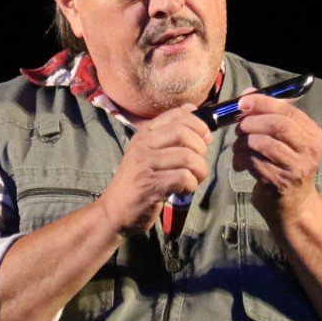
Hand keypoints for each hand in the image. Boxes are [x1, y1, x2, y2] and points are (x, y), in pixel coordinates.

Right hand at [99, 103, 212, 235]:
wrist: (115, 211)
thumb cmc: (139, 182)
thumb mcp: (150, 152)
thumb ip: (169, 132)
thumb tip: (191, 109)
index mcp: (144, 134)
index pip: (177, 115)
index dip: (198, 124)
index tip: (205, 138)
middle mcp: (142, 144)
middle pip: (184, 133)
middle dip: (201, 149)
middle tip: (198, 164)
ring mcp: (144, 164)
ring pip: (187, 157)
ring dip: (199, 170)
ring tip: (193, 179)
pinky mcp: (150, 184)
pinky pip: (183, 177)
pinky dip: (191, 185)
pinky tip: (184, 190)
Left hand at [232, 87, 321, 224]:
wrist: (294, 205)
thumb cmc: (286, 166)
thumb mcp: (286, 140)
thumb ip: (270, 114)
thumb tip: (248, 93)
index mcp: (314, 134)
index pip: (288, 111)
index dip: (262, 103)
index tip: (242, 103)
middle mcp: (310, 151)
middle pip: (278, 125)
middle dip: (251, 122)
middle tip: (239, 128)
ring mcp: (296, 168)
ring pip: (263, 143)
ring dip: (242, 142)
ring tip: (237, 146)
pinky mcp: (280, 183)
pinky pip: (254, 162)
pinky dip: (240, 159)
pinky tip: (239, 163)